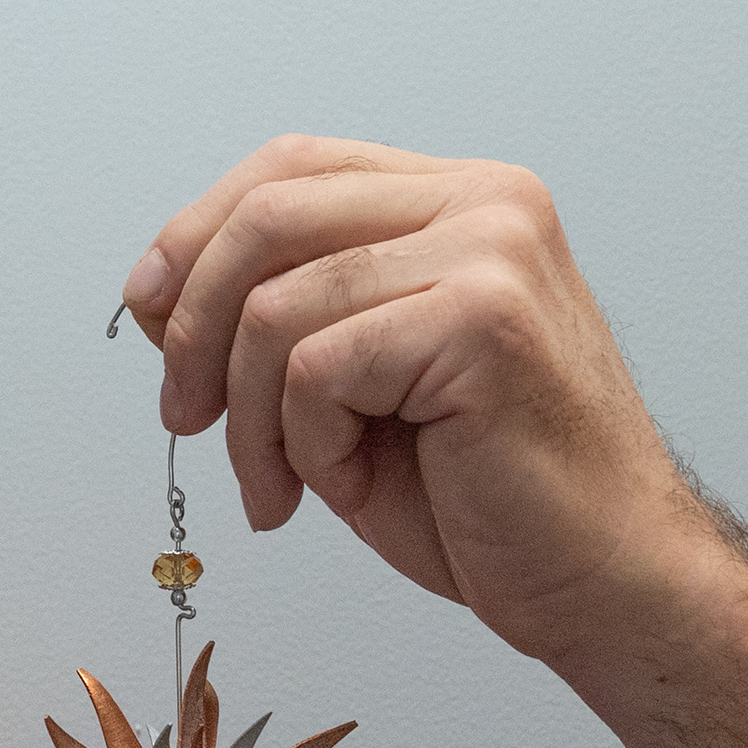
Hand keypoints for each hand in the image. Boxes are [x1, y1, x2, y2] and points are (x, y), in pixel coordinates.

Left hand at [118, 135, 714, 665]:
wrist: (600, 580)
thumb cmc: (487, 494)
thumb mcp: (350, 386)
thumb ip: (272, 318)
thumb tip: (156, 292)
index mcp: (459, 200)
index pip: (291, 167)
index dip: (196, 232)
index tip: (146, 309)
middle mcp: (485, 203)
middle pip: (268, 217)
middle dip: (194, 329)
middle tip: (184, 417)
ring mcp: (491, 252)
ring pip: (276, 306)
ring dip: (251, 418)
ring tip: (283, 483)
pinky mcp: (483, 320)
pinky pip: (317, 367)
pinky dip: (307, 444)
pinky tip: (347, 484)